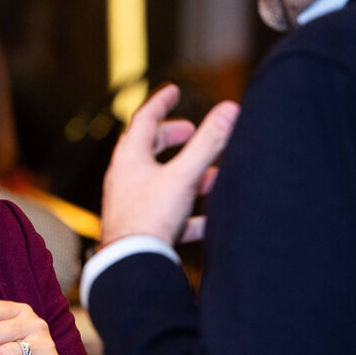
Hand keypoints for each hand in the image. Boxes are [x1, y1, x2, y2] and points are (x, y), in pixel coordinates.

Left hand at [100, 83, 238, 246]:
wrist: (131, 263)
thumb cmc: (150, 217)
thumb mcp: (183, 176)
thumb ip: (208, 143)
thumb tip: (230, 109)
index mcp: (129, 159)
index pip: (143, 120)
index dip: (160, 102)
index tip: (173, 91)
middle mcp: (125, 179)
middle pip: (147, 148)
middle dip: (171, 138)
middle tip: (193, 131)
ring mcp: (131, 204)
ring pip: (160, 182)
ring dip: (187, 176)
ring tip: (213, 176)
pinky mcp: (140, 228)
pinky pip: (167, 216)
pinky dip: (189, 214)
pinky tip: (209, 223)